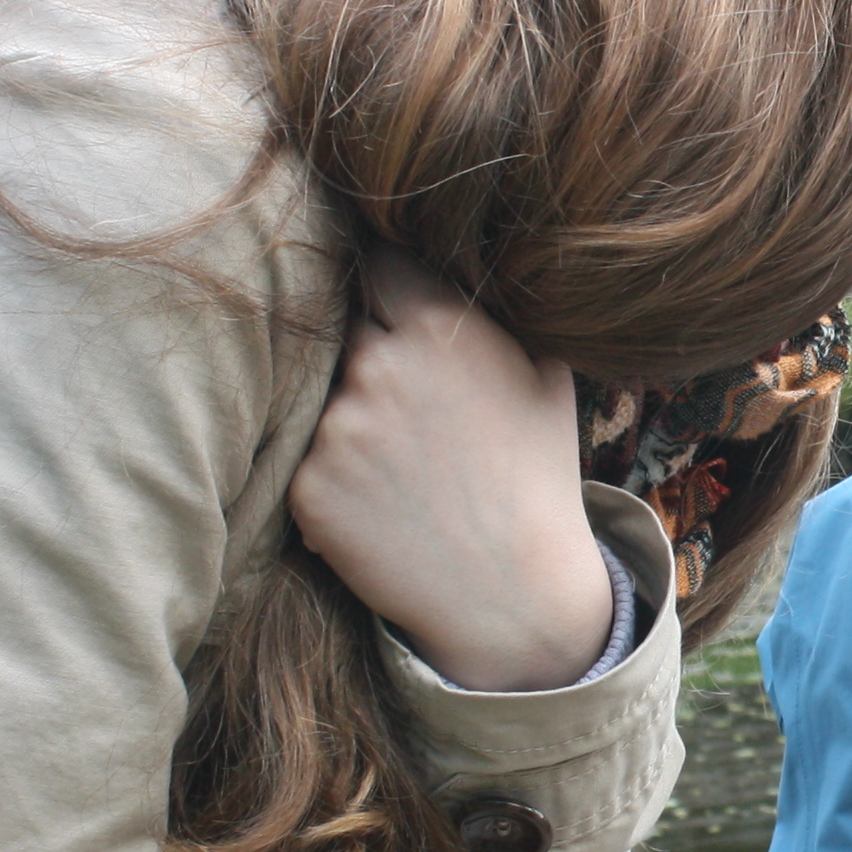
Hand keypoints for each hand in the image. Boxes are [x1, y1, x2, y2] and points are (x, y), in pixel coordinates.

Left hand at [288, 246, 612, 692]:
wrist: (514, 596)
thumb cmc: (535, 477)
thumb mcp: (544, 375)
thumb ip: (496, 311)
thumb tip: (468, 256)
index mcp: (440, 326)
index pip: (379, 263)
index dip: (385, 286)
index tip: (390, 308)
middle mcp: (379, 366)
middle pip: (347, 331)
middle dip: (369, 356)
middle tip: (408, 409)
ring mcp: (338, 428)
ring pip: (326, 398)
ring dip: (351, 421)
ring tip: (404, 469)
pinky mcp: (307, 486)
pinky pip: (307, 460)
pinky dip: (334, 478)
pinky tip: (382, 506)